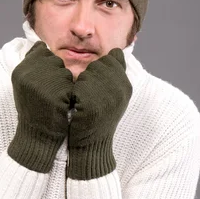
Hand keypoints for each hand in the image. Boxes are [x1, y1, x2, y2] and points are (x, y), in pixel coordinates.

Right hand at [8, 41, 73, 172]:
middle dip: (58, 74)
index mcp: (19, 71)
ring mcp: (41, 84)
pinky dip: (70, 94)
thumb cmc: (35, 111)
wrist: (37, 137)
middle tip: (52, 92)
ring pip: (64, 71)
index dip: (48, 64)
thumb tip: (41, 45)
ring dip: (65, 84)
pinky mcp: (55, 94)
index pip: (40, 51)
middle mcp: (27, 74)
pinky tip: (62, 105)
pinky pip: (70, 85)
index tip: (46, 80)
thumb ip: (32, 66)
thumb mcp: (26, 86)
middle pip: (54, 59)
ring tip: (56, 100)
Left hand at [68, 48, 131, 179]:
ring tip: (81, 102)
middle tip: (86, 95)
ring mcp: (108, 97)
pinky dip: (73, 95)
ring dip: (79, 84)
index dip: (98, 68)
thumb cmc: (95, 120)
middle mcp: (121, 89)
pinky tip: (75, 106)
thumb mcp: (110, 96)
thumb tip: (116, 51)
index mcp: (126, 86)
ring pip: (88, 74)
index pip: (113, 58)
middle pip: (99, 64)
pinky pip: (78, 88)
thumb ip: (112, 74)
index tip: (94, 84)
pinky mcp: (93, 105)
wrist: (91, 148)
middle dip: (88, 75)